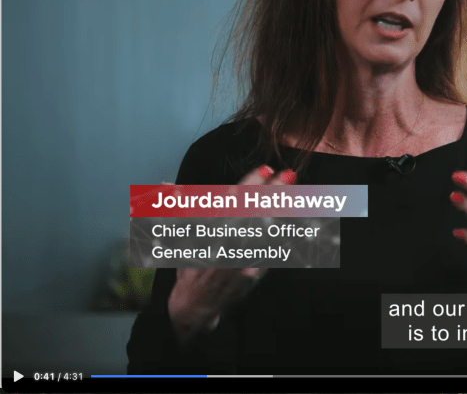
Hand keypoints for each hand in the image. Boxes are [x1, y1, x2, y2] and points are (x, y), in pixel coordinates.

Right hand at [166, 165, 294, 343]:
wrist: (194, 305)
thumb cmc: (191, 265)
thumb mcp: (179, 237)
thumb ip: (178, 209)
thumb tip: (165, 184)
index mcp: (208, 231)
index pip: (231, 201)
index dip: (249, 183)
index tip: (265, 168)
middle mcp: (223, 244)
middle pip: (251, 213)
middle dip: (271, 193)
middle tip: (288, 174)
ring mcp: (238, 260)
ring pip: (263, 233)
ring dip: (280, 213)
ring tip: (295, 194)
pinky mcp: (251, 276)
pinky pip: (270, 255)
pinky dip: (280, 241)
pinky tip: (294, 227)